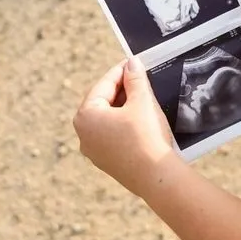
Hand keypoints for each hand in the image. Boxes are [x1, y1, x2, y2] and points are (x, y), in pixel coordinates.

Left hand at [73, 57, 175, 195]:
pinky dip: (124, 124)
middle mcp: (83, 134)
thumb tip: (132, 63)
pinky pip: (112, 136)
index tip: (134, 62)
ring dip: (123, 107)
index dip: (121, 71)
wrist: (157, 177)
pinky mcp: (106, 162)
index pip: (103, 85)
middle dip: (121, 89)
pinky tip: (141, 120)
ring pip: (107, 120)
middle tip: (140, 78)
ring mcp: (93, 151)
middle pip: (102, 102)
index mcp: (85, 116)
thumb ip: (135, 79)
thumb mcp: (142, 101)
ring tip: (143, 97)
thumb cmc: (147, 136)